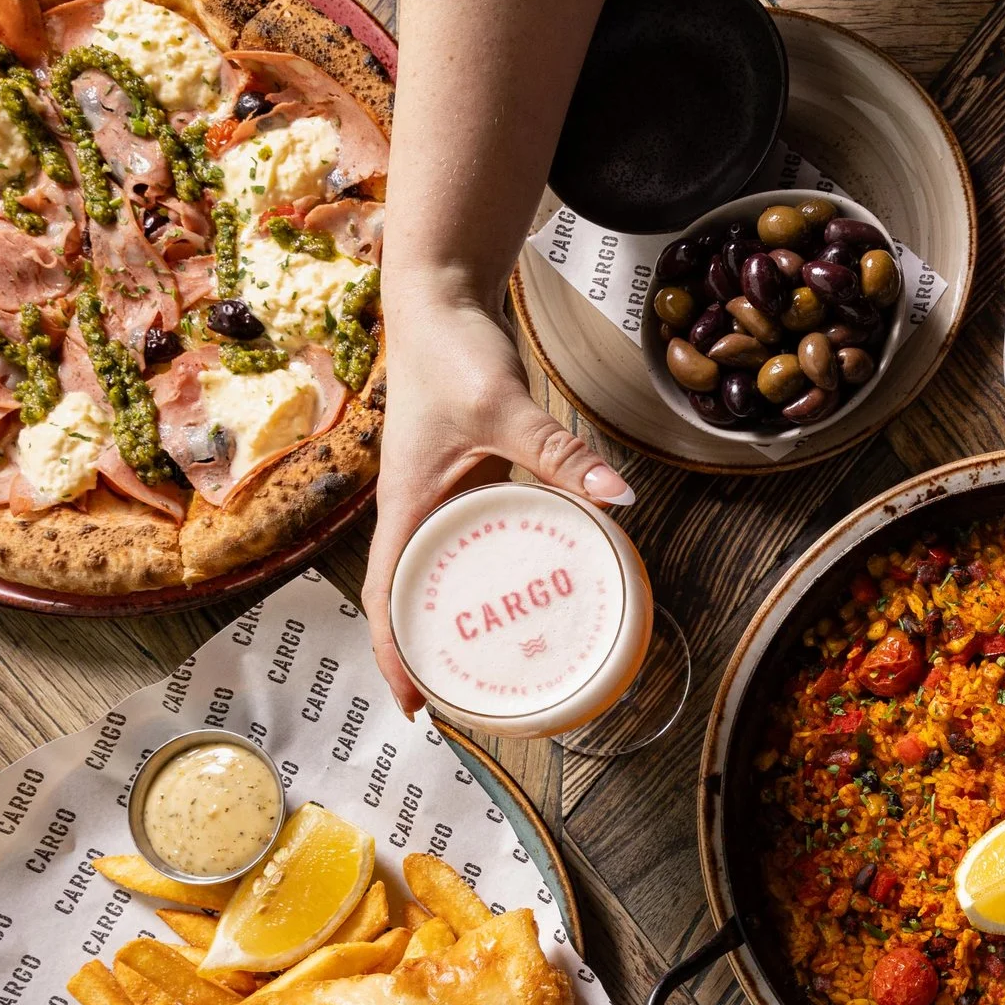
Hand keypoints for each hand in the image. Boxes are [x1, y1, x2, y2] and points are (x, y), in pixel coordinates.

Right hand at [361, 287, 632, 713]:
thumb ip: (558, 451)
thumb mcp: (503, 407)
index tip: (415, 705)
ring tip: (495, 666)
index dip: (396, 656)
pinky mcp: (463, 481)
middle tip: (466, 706)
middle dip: (429, 655)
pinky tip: (528, 588)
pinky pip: (471, 542)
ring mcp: (438, 497)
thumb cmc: (453, 351)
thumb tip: (617, 496)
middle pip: (409, 599)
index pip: (386, 599)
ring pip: (441, 574)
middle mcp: (414, 509)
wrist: (441, 298)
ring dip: (458, 620)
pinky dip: (490, 573)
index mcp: (404, 506)